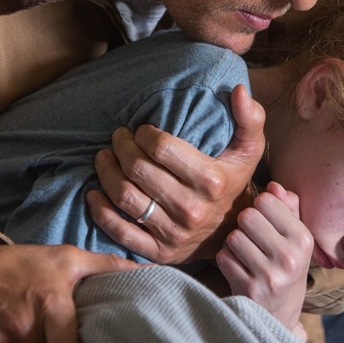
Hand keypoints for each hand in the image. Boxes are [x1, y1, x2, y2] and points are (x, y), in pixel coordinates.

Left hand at [87, 85, 264, 263]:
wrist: (234, 231)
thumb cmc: (234, 180)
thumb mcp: (249, 149)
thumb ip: (249, 117)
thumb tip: (238, 90)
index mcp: (211, 180)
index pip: (161, 148)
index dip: (143, 134)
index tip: (141, 130)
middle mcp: (191, 209)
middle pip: (138, 170)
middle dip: (121, 147)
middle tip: (118, 138)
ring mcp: (173, 233)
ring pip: (124, 197)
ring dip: (106, 172)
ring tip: (104, 157)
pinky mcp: (158, 253)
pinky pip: (119, 231)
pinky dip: (100, 211)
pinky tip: (94, 193)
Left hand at [214, 182, 312, 331]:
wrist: (278, 316)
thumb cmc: (284, 267)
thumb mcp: (295, 239)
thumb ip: (287, 207)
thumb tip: (273, 186)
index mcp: (304, 239)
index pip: (267, 200)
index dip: (258, 208)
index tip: (263, 221)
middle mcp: (290, 257)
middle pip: (248, 216)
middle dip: (244, 225)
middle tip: (250, 238)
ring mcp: (270, 276)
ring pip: (233, 237)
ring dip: (233, 244)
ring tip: (244, 254)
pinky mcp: (249, 290)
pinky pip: (223, 258)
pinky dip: (226, 261)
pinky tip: (238, 269)